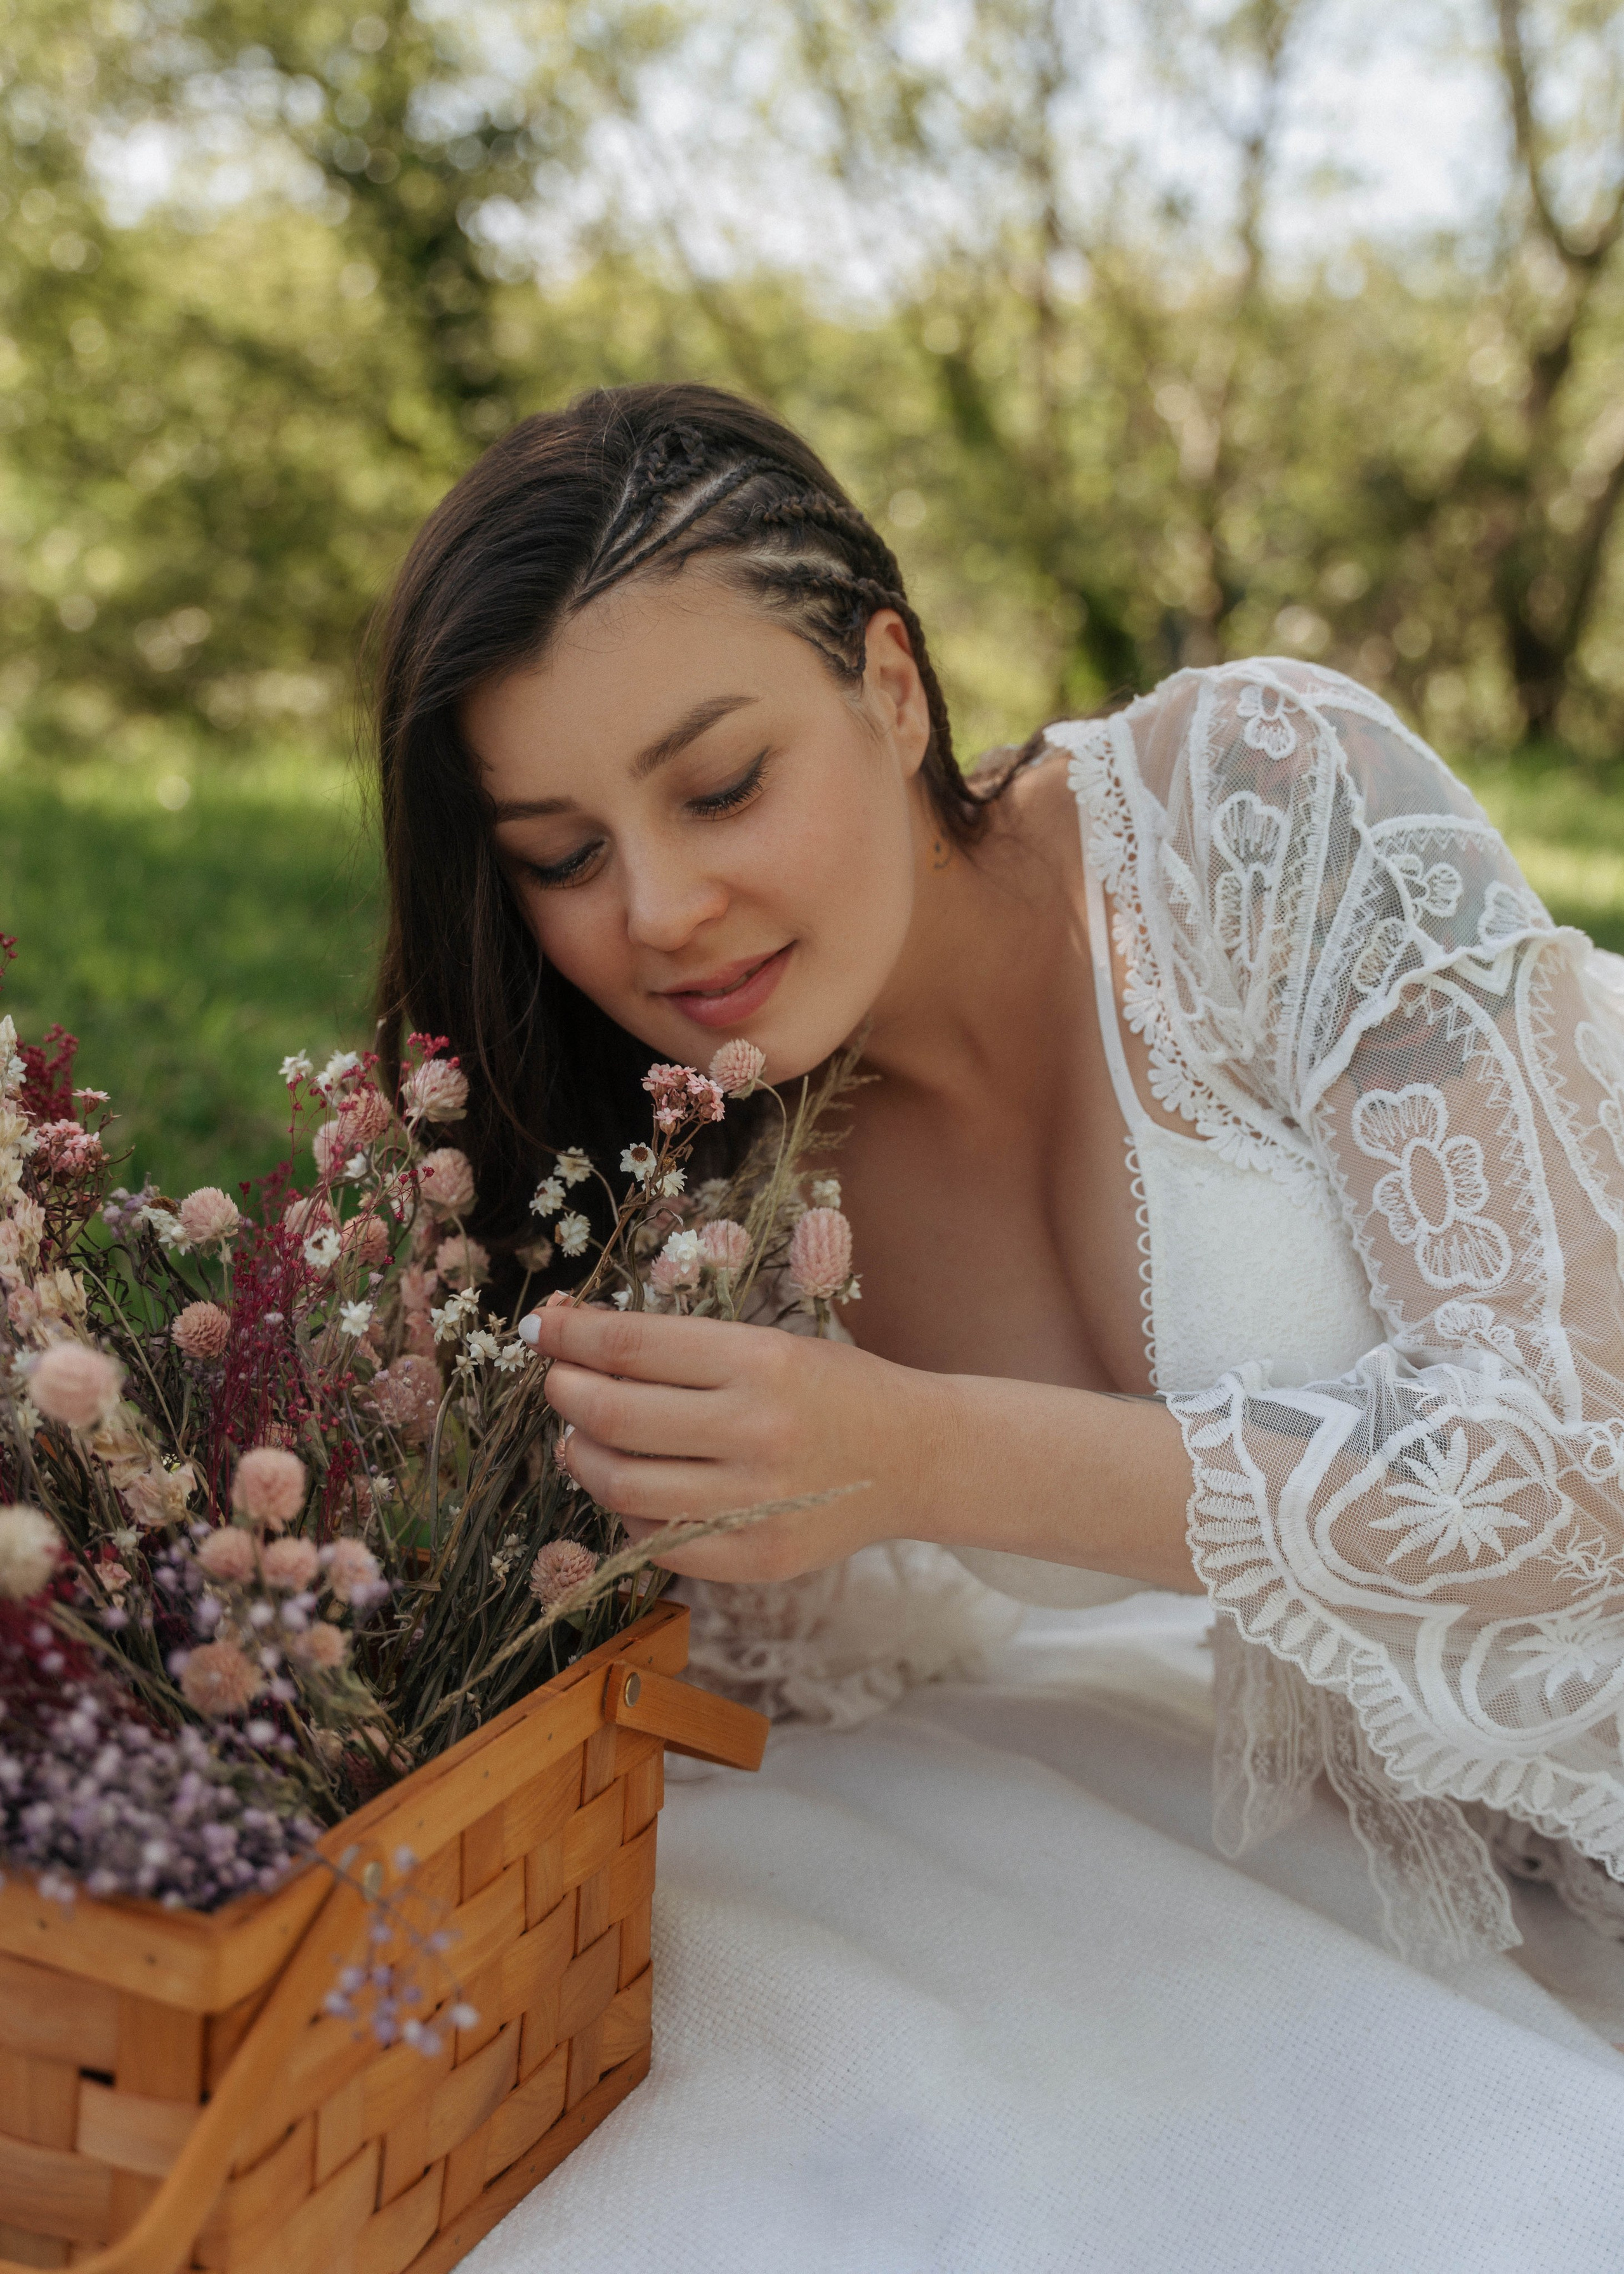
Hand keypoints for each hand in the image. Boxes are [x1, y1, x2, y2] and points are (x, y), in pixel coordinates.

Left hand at [521, 1299, 943, 1580]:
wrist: (916, 1456)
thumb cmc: (832, 1388)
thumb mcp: (768, 1344)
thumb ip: (680, 1350)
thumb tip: (578, 1341)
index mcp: (760, 1362)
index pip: (631, 1347)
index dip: (570, 1335)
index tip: (540, 1326)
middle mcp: (757, 1431)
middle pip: (613, 1417)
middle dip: (564, 1394)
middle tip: (558, 1383)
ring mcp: (756, 1502)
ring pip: (621, 1486)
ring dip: (581, 1456)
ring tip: (581, 1439)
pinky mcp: (756, 1559)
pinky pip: (654, 1543)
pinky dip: (624, 1514)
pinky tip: (630, 1488)